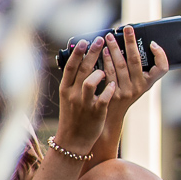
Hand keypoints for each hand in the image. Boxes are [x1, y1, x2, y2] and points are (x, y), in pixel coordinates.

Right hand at [52, 35, 113, 155]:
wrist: (73, 139)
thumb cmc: (74, 115)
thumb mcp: (69, 96)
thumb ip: (75, 81)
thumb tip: (81, 61)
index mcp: (66, 88)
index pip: (70, 67)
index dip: (77, 52)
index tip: (84, 40)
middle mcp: (73, 94)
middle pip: (82, 70)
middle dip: (92, 53)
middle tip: (101, 40)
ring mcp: (84, 103)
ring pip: (90, 83)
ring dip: (99, 73)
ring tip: (106, 68)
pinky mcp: (96, 113)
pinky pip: (103, 99)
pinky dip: (108, 90)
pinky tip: (114, 84)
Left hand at [98, 25, 168, 123]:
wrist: (110, 116)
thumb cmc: (123, 95)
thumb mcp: (136, 84)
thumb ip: (136, 69)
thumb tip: (131, 44)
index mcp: (148, 83)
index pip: (162, 68)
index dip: (160, 55)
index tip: (152, 43)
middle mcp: (139, 87)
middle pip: (136, 61)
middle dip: (131, 42)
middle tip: (127, 29)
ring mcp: (125, 91)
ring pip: (120, 66)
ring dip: (114, 49)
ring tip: (109, 37)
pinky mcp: (111, 94)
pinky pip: (108, 73)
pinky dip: (105, 61)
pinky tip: (102, 52)